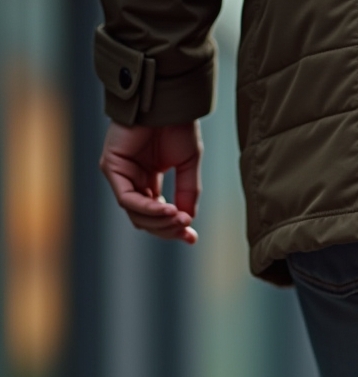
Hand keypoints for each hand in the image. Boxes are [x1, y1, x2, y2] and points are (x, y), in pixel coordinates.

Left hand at [100, 121, 201, 243]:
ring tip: (181, 219)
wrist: (167, 103)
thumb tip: (187, 221)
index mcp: (148, 178)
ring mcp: (119, 174)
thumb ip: (186, 192)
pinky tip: (169, 210)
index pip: (156, 213)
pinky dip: (148, 209)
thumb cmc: (177, 127)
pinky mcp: (111, 167)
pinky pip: (128, 199)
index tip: (192, 238)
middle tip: (187, 230)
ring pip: (135, 215)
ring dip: (160, 222)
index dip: (173, 229)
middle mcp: (131, 178)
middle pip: (145, 220)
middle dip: (167, 229)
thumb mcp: (188, 165)